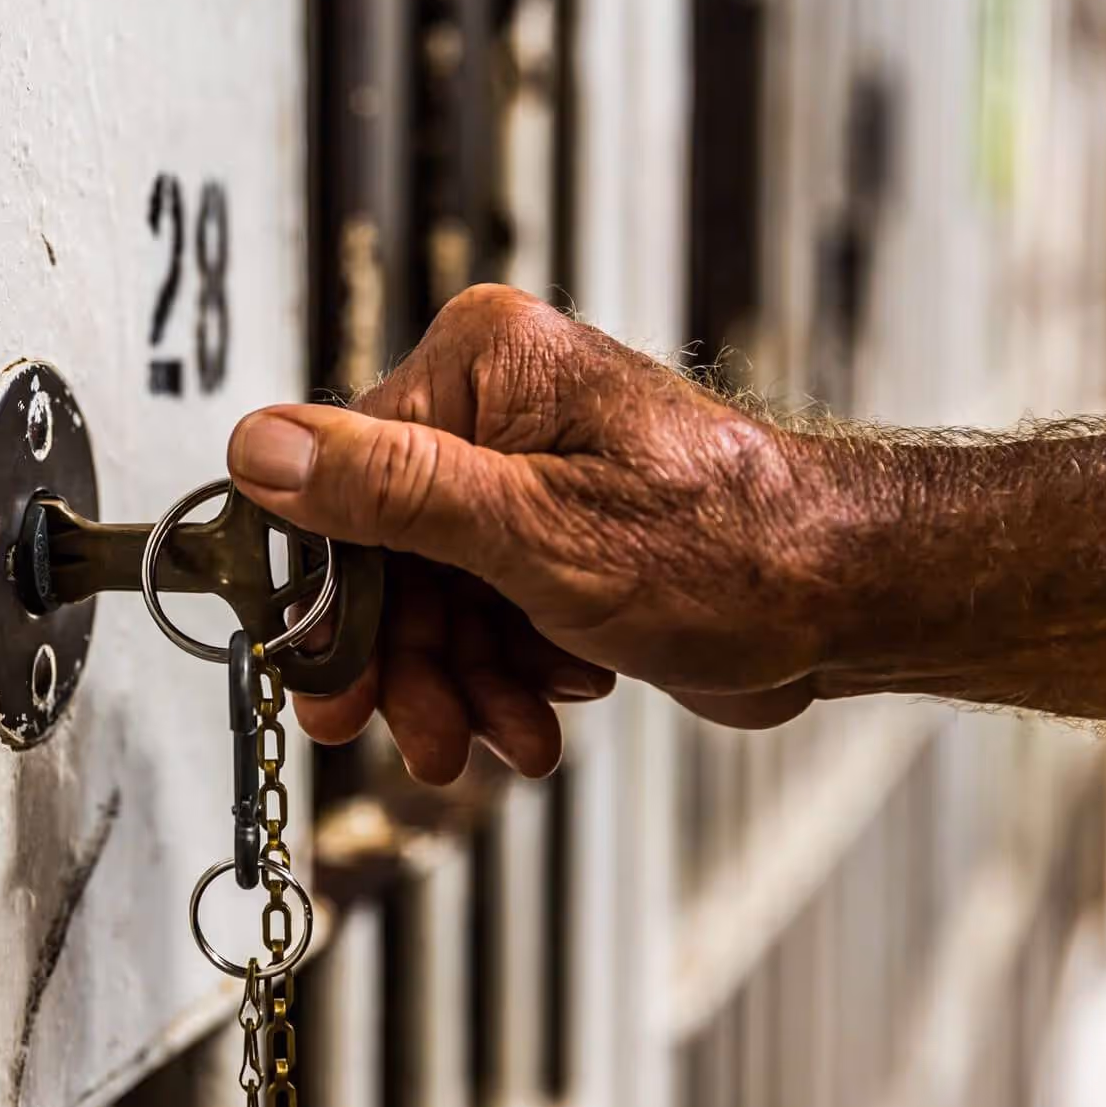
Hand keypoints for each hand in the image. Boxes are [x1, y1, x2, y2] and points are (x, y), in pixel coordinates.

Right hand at [227, 285, 829, 783]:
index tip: (322, 680)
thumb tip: (260, 446)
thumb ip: (389, 491)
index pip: (338, 478)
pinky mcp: (548, 531)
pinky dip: (501, 673)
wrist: (845, 601)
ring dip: (458, 682)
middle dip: (408, 658)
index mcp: (479, 366)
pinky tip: (542, 712)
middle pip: (382, 549)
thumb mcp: (534, 530)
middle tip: (419, 737)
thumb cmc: (728, 547)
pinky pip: (480, 610)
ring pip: (430, 595)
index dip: (327, 594)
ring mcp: (521, 471)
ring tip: (500, 739)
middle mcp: (492, 405)